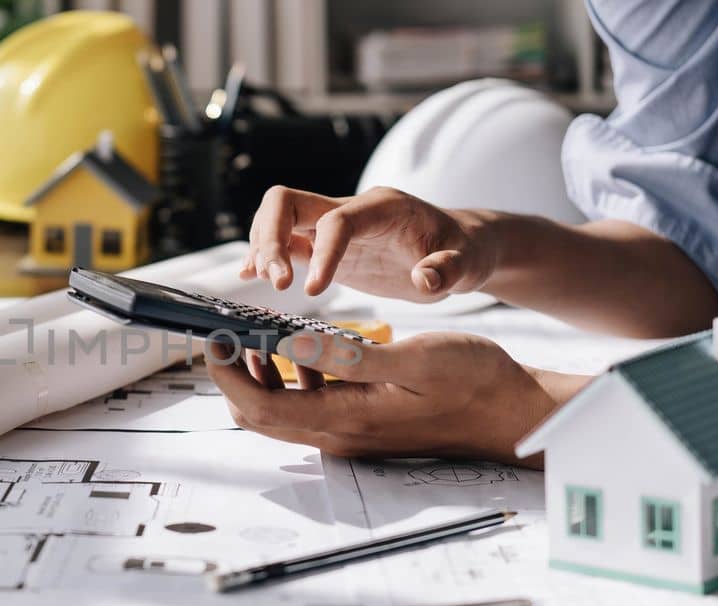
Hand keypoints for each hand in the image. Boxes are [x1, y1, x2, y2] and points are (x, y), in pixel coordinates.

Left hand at [205, 333, 584, 461]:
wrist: (512, 411)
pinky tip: (306, 344)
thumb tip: (290, 343)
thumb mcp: (415, 358)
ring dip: (262, 373)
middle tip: (224, 332)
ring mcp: (350, 433)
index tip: (211, 337)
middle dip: (234, 374)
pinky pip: (310, 403)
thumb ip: (350, 356)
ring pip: (283, 408)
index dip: (226, 373)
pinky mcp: (362, 423)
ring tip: (259, 331)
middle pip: (259, 413)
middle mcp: (340, 435)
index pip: (258, 405)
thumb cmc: (474, 381)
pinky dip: (294, 375)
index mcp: (346, 419)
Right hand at [240, 186, 500, 300]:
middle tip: (275, 282)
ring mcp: (333, 226)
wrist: (460, 247)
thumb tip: (424, 279)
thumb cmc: (465, 252)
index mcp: (382, 207)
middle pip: (287, 202)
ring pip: (277, 218)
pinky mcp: (325, 246)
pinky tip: (249, 278)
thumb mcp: (467, 263)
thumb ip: (448, 270)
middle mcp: (350, 209)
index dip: (321, 253)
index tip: (311, 292)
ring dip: (263, 248)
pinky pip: (284, 242)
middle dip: (270, 238)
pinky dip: (263, 257)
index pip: (336, 220)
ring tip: (267, 285)